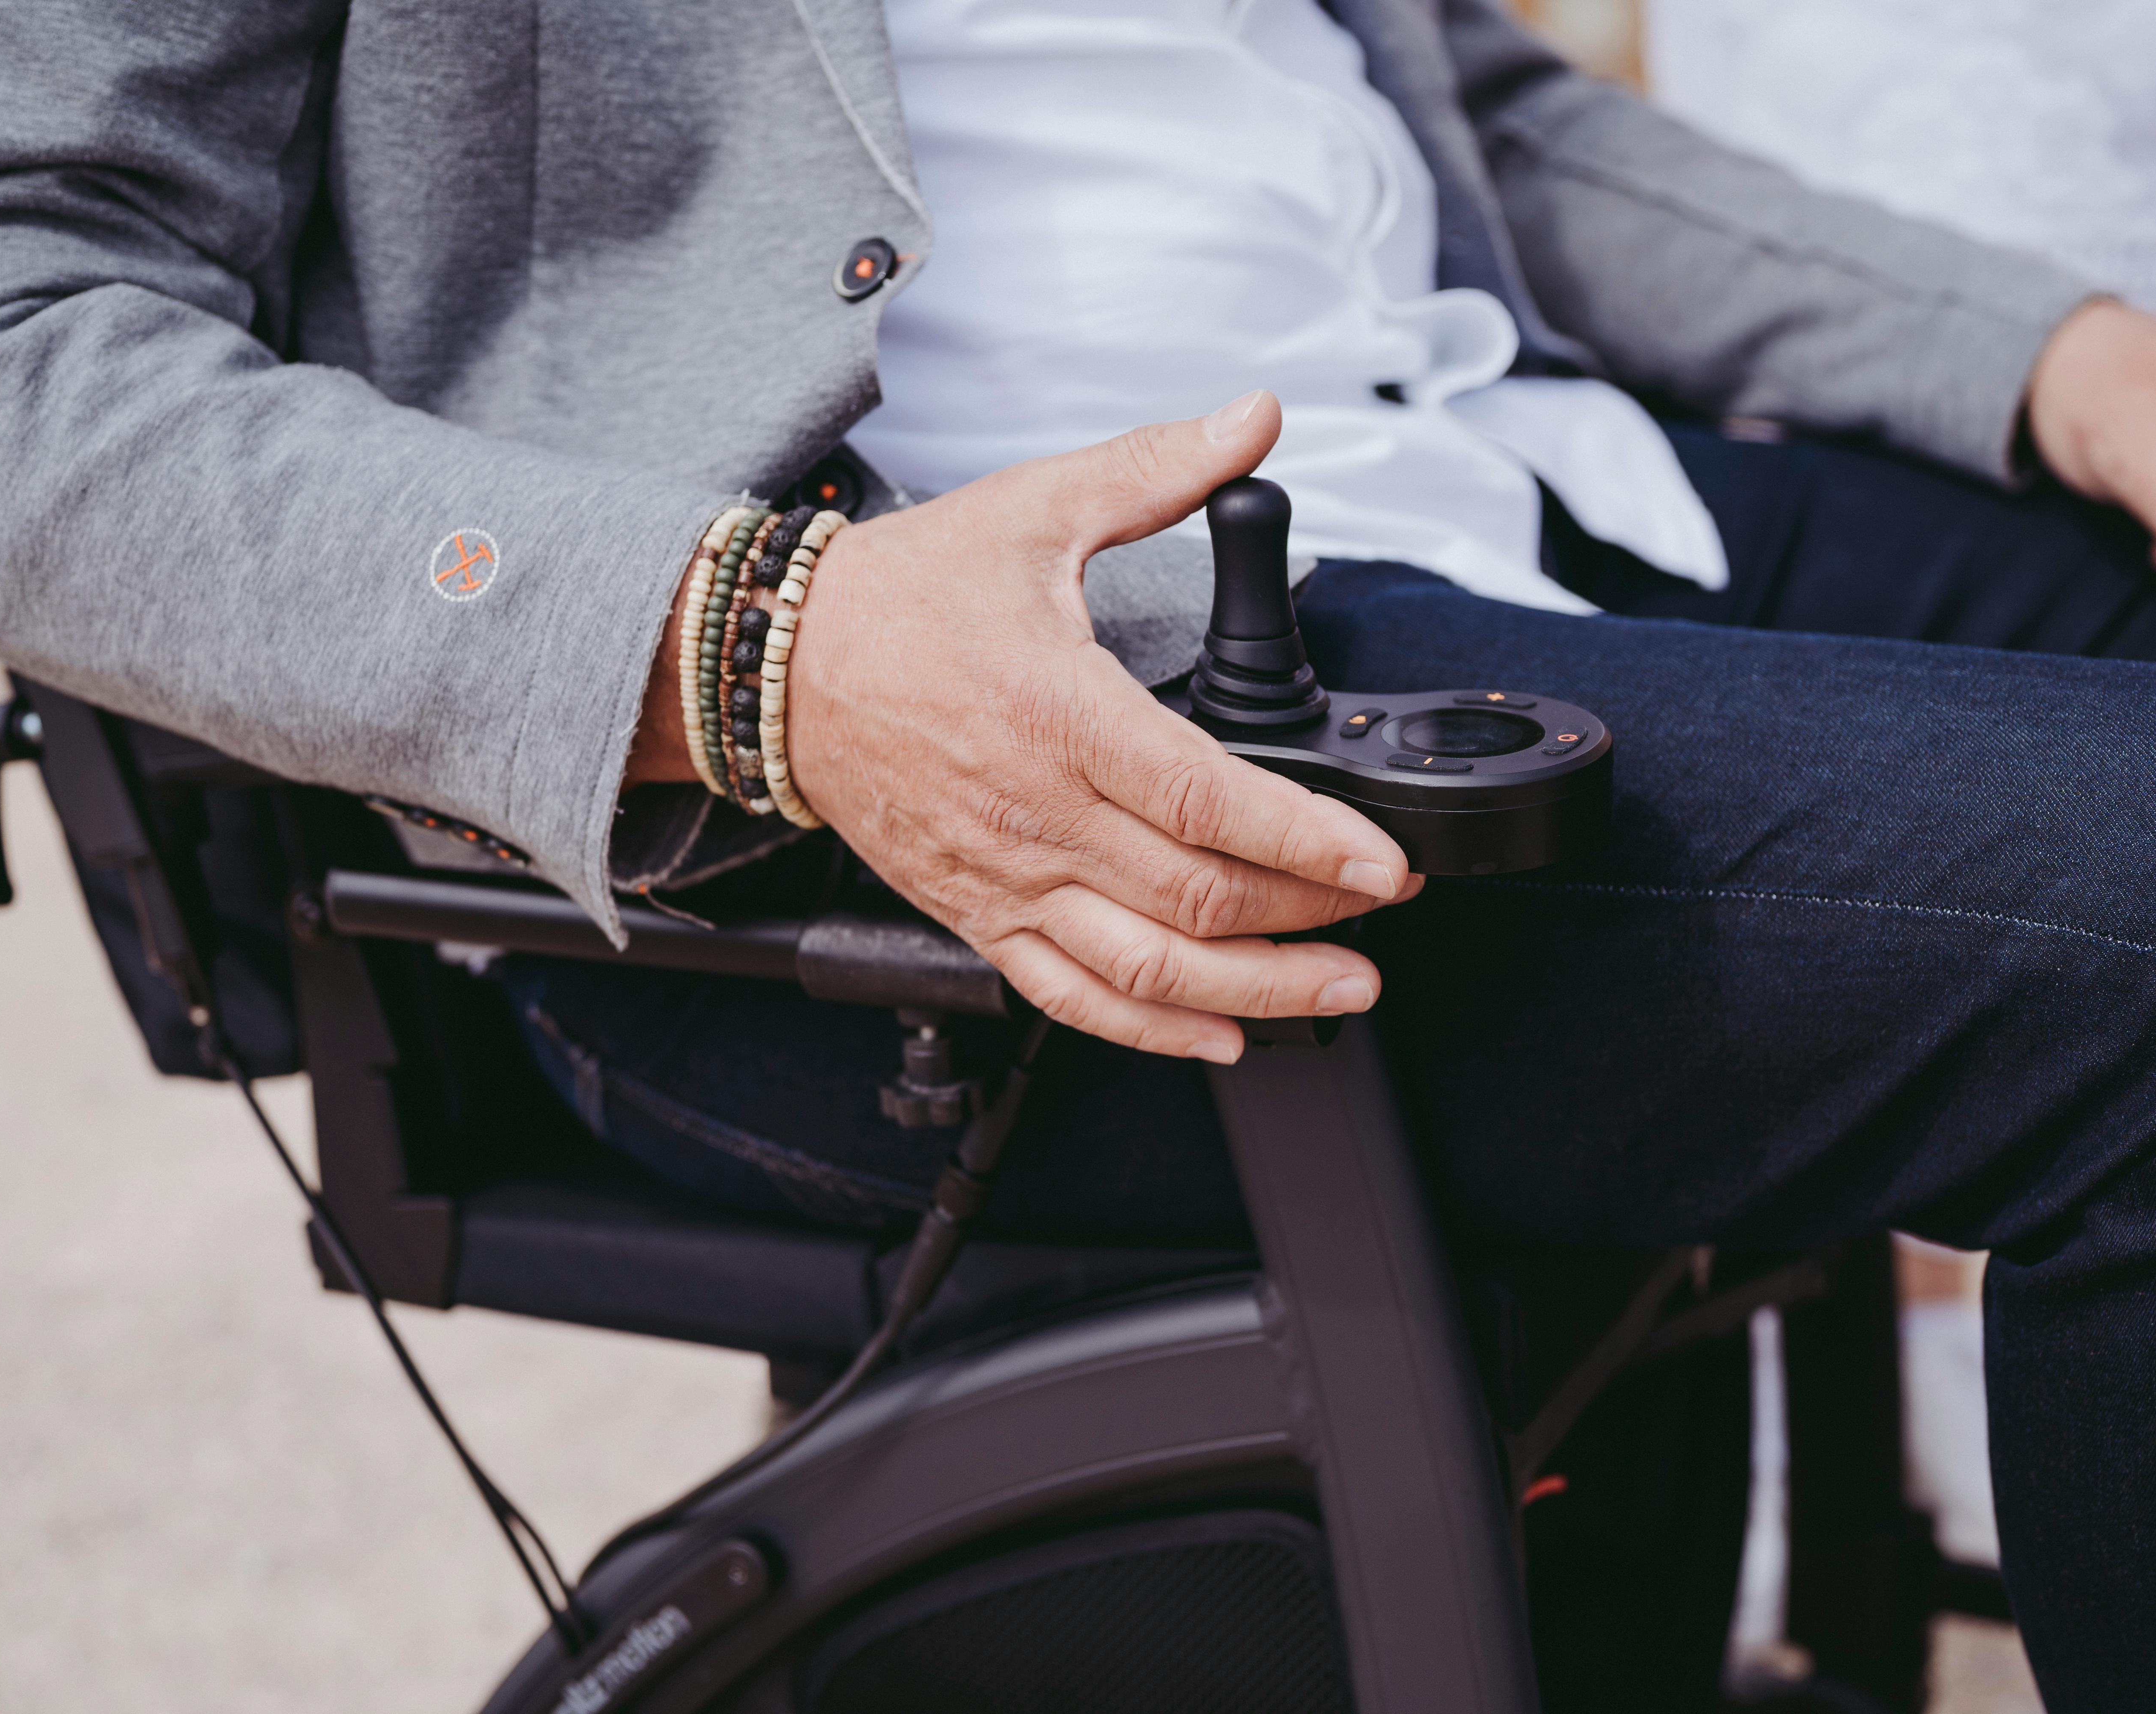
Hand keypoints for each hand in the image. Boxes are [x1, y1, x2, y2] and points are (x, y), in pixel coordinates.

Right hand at [773, 391, 1416, 1061]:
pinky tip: (1220, 1031)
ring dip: (1257, 988)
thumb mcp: (1032, 508)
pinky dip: (1152, 1026)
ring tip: (1339, 988)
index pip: (1208, 802)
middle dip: (1310, 915)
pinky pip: (1070, 995)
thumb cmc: (901, 596)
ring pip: (1148, 966)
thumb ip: (1154, 468)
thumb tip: (1252, 418)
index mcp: (1059, 714)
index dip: (1307, 842)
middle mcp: (1035, 812)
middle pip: (1197, 896)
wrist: (775, 663)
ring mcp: (1005, 876)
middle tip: (1380, 907)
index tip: (1380, 859)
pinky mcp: (977, 913)